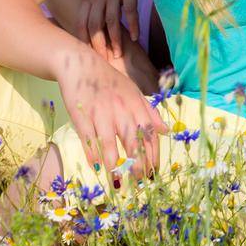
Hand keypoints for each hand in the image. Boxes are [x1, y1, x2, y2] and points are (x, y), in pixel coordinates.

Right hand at [56, 44, 167, 180]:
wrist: (80, 64)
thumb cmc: (109, 80)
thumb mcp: (133, 91)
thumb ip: (149, 112)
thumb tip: (165, 130)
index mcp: (135, 103)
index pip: (148, 132)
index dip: (152, 153)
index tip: (153, 171)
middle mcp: (121, 108)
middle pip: (132, 139)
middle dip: (137, 162)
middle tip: (139, 180)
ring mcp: (100, 112)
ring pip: (109, 142)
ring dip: (114, 163)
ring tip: (118, 180)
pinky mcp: (82, 115)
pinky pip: (88, 138)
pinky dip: (92, 153)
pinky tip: (96, 166)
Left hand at [80, 0, 145, 61]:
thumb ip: (96, 2)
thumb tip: (96, 23)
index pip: (81, 21)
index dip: (82, 39)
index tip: (85, 55)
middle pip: (95, 25)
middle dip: (98, 44)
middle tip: (103, 61)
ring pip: (111, 20)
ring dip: (115, 39)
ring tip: (118, 54)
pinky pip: (130, 9)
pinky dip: (132, 24)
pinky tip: (135, 37)